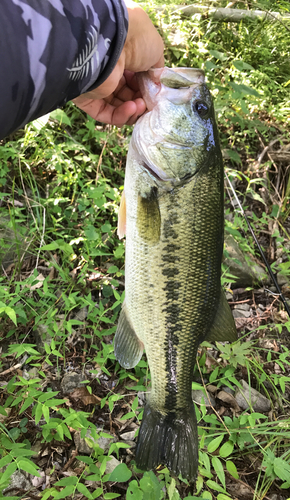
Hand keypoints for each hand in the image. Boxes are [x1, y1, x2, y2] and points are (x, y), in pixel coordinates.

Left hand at [73, 0, 163, 125]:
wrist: (111, 40)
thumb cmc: (136, 40)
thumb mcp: (155, 51)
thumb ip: (157, 71)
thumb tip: (156, 84)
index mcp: (124, 58)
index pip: (136, 80)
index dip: (147, 89)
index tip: (155, 94)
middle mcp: (111, 72)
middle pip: (128, 96)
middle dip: (141, 102)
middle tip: (148, 103)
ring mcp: (99, 86)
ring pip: (118, 108)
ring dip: (133, 110)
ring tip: (140, 106)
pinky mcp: (89, 99)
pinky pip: (106, 114)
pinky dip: (120, 116)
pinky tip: (131, 108)